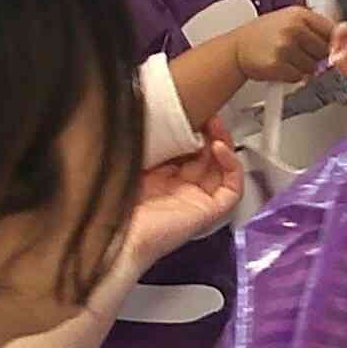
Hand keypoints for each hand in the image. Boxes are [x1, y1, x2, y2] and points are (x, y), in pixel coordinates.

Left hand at [122, 123, 245, 270]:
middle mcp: (178, 190)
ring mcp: (195, 201)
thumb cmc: (114, 204)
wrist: (118, 234)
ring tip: (215, 125)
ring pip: (221, 170)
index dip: (191, 132)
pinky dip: (232, 167)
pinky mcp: (208, 213)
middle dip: (209, 134)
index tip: (190, 113)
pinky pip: (232, 190)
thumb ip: (144, 144)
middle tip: (205, 114)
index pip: (184, 152)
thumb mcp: (129, 162)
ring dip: (223, 144)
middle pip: (205, 158)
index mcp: (157, 180)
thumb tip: (147, 118)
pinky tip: (219, 149)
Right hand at [232, 6, 333, 84]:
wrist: (237, 48)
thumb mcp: (289, 21)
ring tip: (288, 59)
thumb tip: (344, 36)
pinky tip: (281, 67)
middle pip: (325, 51)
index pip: (332, 31)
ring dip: (303, 68)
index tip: (330, 47)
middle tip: (299, 52)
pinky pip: (299, 77)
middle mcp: (293, 28)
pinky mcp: (278, 65)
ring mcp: (285, 47)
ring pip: (313, 67)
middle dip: (316, 56)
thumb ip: (315, 28)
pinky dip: (292, 76)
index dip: (332, 42)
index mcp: (299, 14)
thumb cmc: (265, 35)